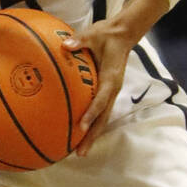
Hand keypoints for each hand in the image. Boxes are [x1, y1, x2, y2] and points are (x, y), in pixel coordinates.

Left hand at [61, 18, 134, 156]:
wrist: (122, 34)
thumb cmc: (106, 35)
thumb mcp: (93, 34)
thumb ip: (80, 40)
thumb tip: (65, 44)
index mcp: (111, 77)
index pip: (101, 98)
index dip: (92, 113)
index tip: (82, 126)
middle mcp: (113, 89)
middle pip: (103, 117)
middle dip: (92, 135)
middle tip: (80, 153)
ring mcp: (111, 92)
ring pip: (102, 118)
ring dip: (92, 135)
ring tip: (79, 152)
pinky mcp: (106, 92)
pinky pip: (99, 111)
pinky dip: (91, 124)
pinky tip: (79, 134)